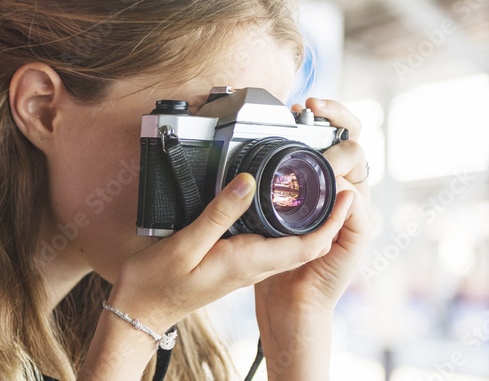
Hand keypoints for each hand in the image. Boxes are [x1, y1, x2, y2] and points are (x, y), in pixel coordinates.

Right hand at [106, 171, 349, 334]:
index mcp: (249, 261)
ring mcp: (246, 265)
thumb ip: (219, 214)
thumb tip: (248, 182)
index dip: (332, 221)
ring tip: (317, 185)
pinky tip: (277, 203)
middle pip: (305, 241)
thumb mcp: (186, 244)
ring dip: (308, 217)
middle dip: (327, 214)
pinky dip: (283, 221)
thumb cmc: (158, 283)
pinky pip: (271, 241)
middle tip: (337, 178)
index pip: (307, 244)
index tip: (348, 193)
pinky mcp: (235, 261)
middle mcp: (254, 265)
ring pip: (290, 241)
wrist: (141, 311)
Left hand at [255, 97, 374, 316]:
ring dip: (339, 155)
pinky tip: (334, 188)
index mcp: (324, 181)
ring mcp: (356, 211)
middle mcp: (345, 190)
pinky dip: (347, 196)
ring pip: (360, 168)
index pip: (338, 135)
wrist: (288, 302)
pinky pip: (359, 209)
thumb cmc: (274, 257)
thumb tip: (246, 150)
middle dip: (339, 120)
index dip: (329, 113)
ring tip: (317, 148)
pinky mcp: (358, 235)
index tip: (306, 101)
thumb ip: (262, 184)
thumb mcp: (262, 211)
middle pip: (355, 142)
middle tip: (315, 110)